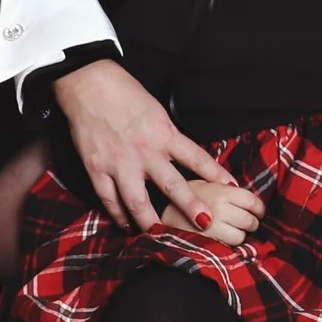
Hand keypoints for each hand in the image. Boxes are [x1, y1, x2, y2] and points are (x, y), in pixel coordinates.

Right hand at [52, 59, 252, 234]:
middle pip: (172, 185)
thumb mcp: (157, 112)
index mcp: (163, 134)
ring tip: (162, 236)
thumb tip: (181, 156)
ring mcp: (119, 164)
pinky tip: (127, 225)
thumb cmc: (125, 93)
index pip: (196, 157)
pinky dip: (119, 215)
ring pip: (138, 202)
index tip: (232, 187)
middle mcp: (144, 152)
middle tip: (206, 223)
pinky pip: (110, 199)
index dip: (215, 173)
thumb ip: (167, 136)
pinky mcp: (97, 169)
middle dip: (190, 206)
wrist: (89, 85)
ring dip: (151, 222)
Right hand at [153, 180, 263, 237]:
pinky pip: (228, 247)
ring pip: (240, 236)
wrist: (159, 215)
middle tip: (246, 223)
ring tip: (230, 231)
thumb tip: (245, 192)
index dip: (259, 209)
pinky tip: (220, 239)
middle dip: (251, 224)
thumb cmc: (184, 197)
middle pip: (250, 220)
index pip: (253, 201)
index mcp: (223, 191)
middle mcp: (221, 208)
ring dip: (239, 235)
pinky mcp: (209, 242)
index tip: (258, 212)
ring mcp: (215, 227)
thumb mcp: (204, 184)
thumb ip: (225, 187)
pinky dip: (227, 245)